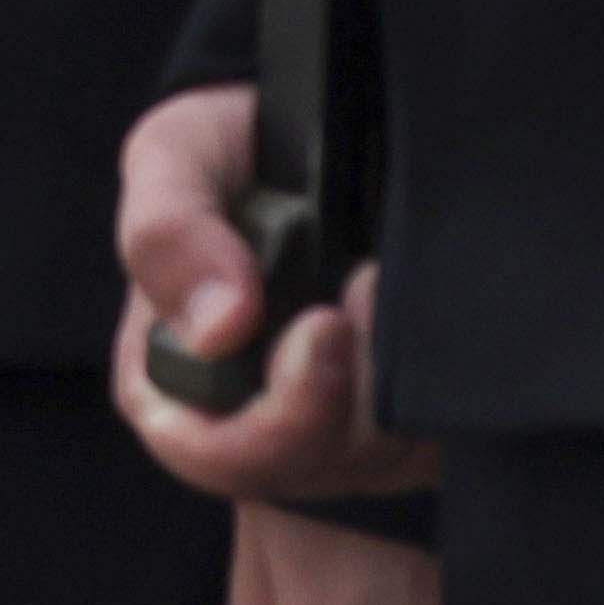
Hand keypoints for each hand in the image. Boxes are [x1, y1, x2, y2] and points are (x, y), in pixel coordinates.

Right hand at [115, 79, 431, 500]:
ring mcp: (335, 434)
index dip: (268, 418)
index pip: (207, 452)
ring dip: (394, 372)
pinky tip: (418, 312)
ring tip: (392, 277)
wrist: (349, 136)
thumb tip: (217, 329)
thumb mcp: (178, 155)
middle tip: (369, 289)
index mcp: (168, 378)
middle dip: (344, 393)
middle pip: (304, 468)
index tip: (322, 324)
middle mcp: (249, 422)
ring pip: (377, 460)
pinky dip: (435, 383)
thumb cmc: (243, 153)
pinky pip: (434, 445)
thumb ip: (168, 230)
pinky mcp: (410, 431)